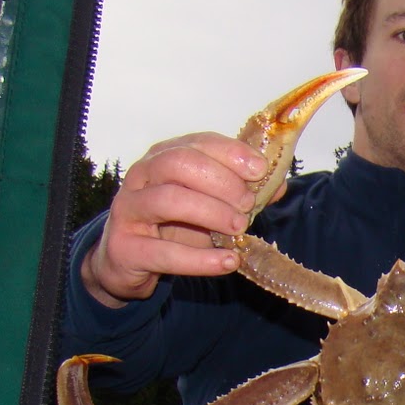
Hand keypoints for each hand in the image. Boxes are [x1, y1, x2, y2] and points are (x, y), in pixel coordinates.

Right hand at [80, 132, 272, 307]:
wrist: (126, 261)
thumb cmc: (170, 225)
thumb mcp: (206, 204)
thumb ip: (239, 192)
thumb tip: (277, 185)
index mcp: (163, 157)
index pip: (197, 143)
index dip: (231, 153)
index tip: (259, 170)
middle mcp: (142, 176)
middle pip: (179, 163)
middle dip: (220, 181)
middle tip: (246, 203)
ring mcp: (129, 210)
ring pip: (169, 200)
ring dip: (211, 212)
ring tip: (239, 229)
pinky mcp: (126, 248)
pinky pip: (165, 253)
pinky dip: (201, 259)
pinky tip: (229, 262)